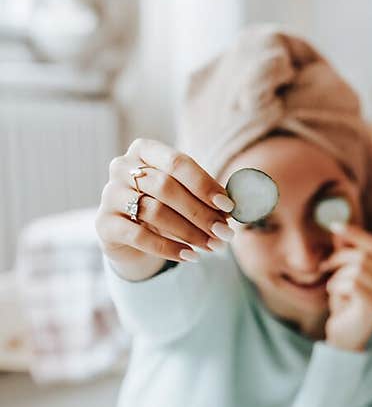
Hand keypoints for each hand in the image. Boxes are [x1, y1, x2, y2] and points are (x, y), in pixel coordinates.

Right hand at [95, 138, 235, 281]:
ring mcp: (109, 194)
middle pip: (165, 187)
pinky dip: (169, 248)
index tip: (228, 206)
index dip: (204, 184)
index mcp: (145, 150)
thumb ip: (206, 196)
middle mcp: (122, 167)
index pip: (177, 162)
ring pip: (154, 212)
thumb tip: (233, 207)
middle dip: (200, 212)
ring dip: (189, 232)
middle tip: (225, 233)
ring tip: (212, 246)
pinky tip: (190, 256)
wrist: (130, 234)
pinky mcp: (104, 223)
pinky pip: (139, 236)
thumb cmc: (164, 205)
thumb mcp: (185, 195)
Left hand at [323, 224, 371, 351]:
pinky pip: (353, 284)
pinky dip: (338, 287)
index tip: (335, 226)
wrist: (345, 338)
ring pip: (358, 269)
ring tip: (333, 287)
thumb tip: (340, 231)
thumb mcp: (345, 274)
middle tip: (325, 266)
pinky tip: (336, 297)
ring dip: (338, 276)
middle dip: (340, 257)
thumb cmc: (346, 305)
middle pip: (366, 255)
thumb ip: (346, 253)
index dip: (356, 234)